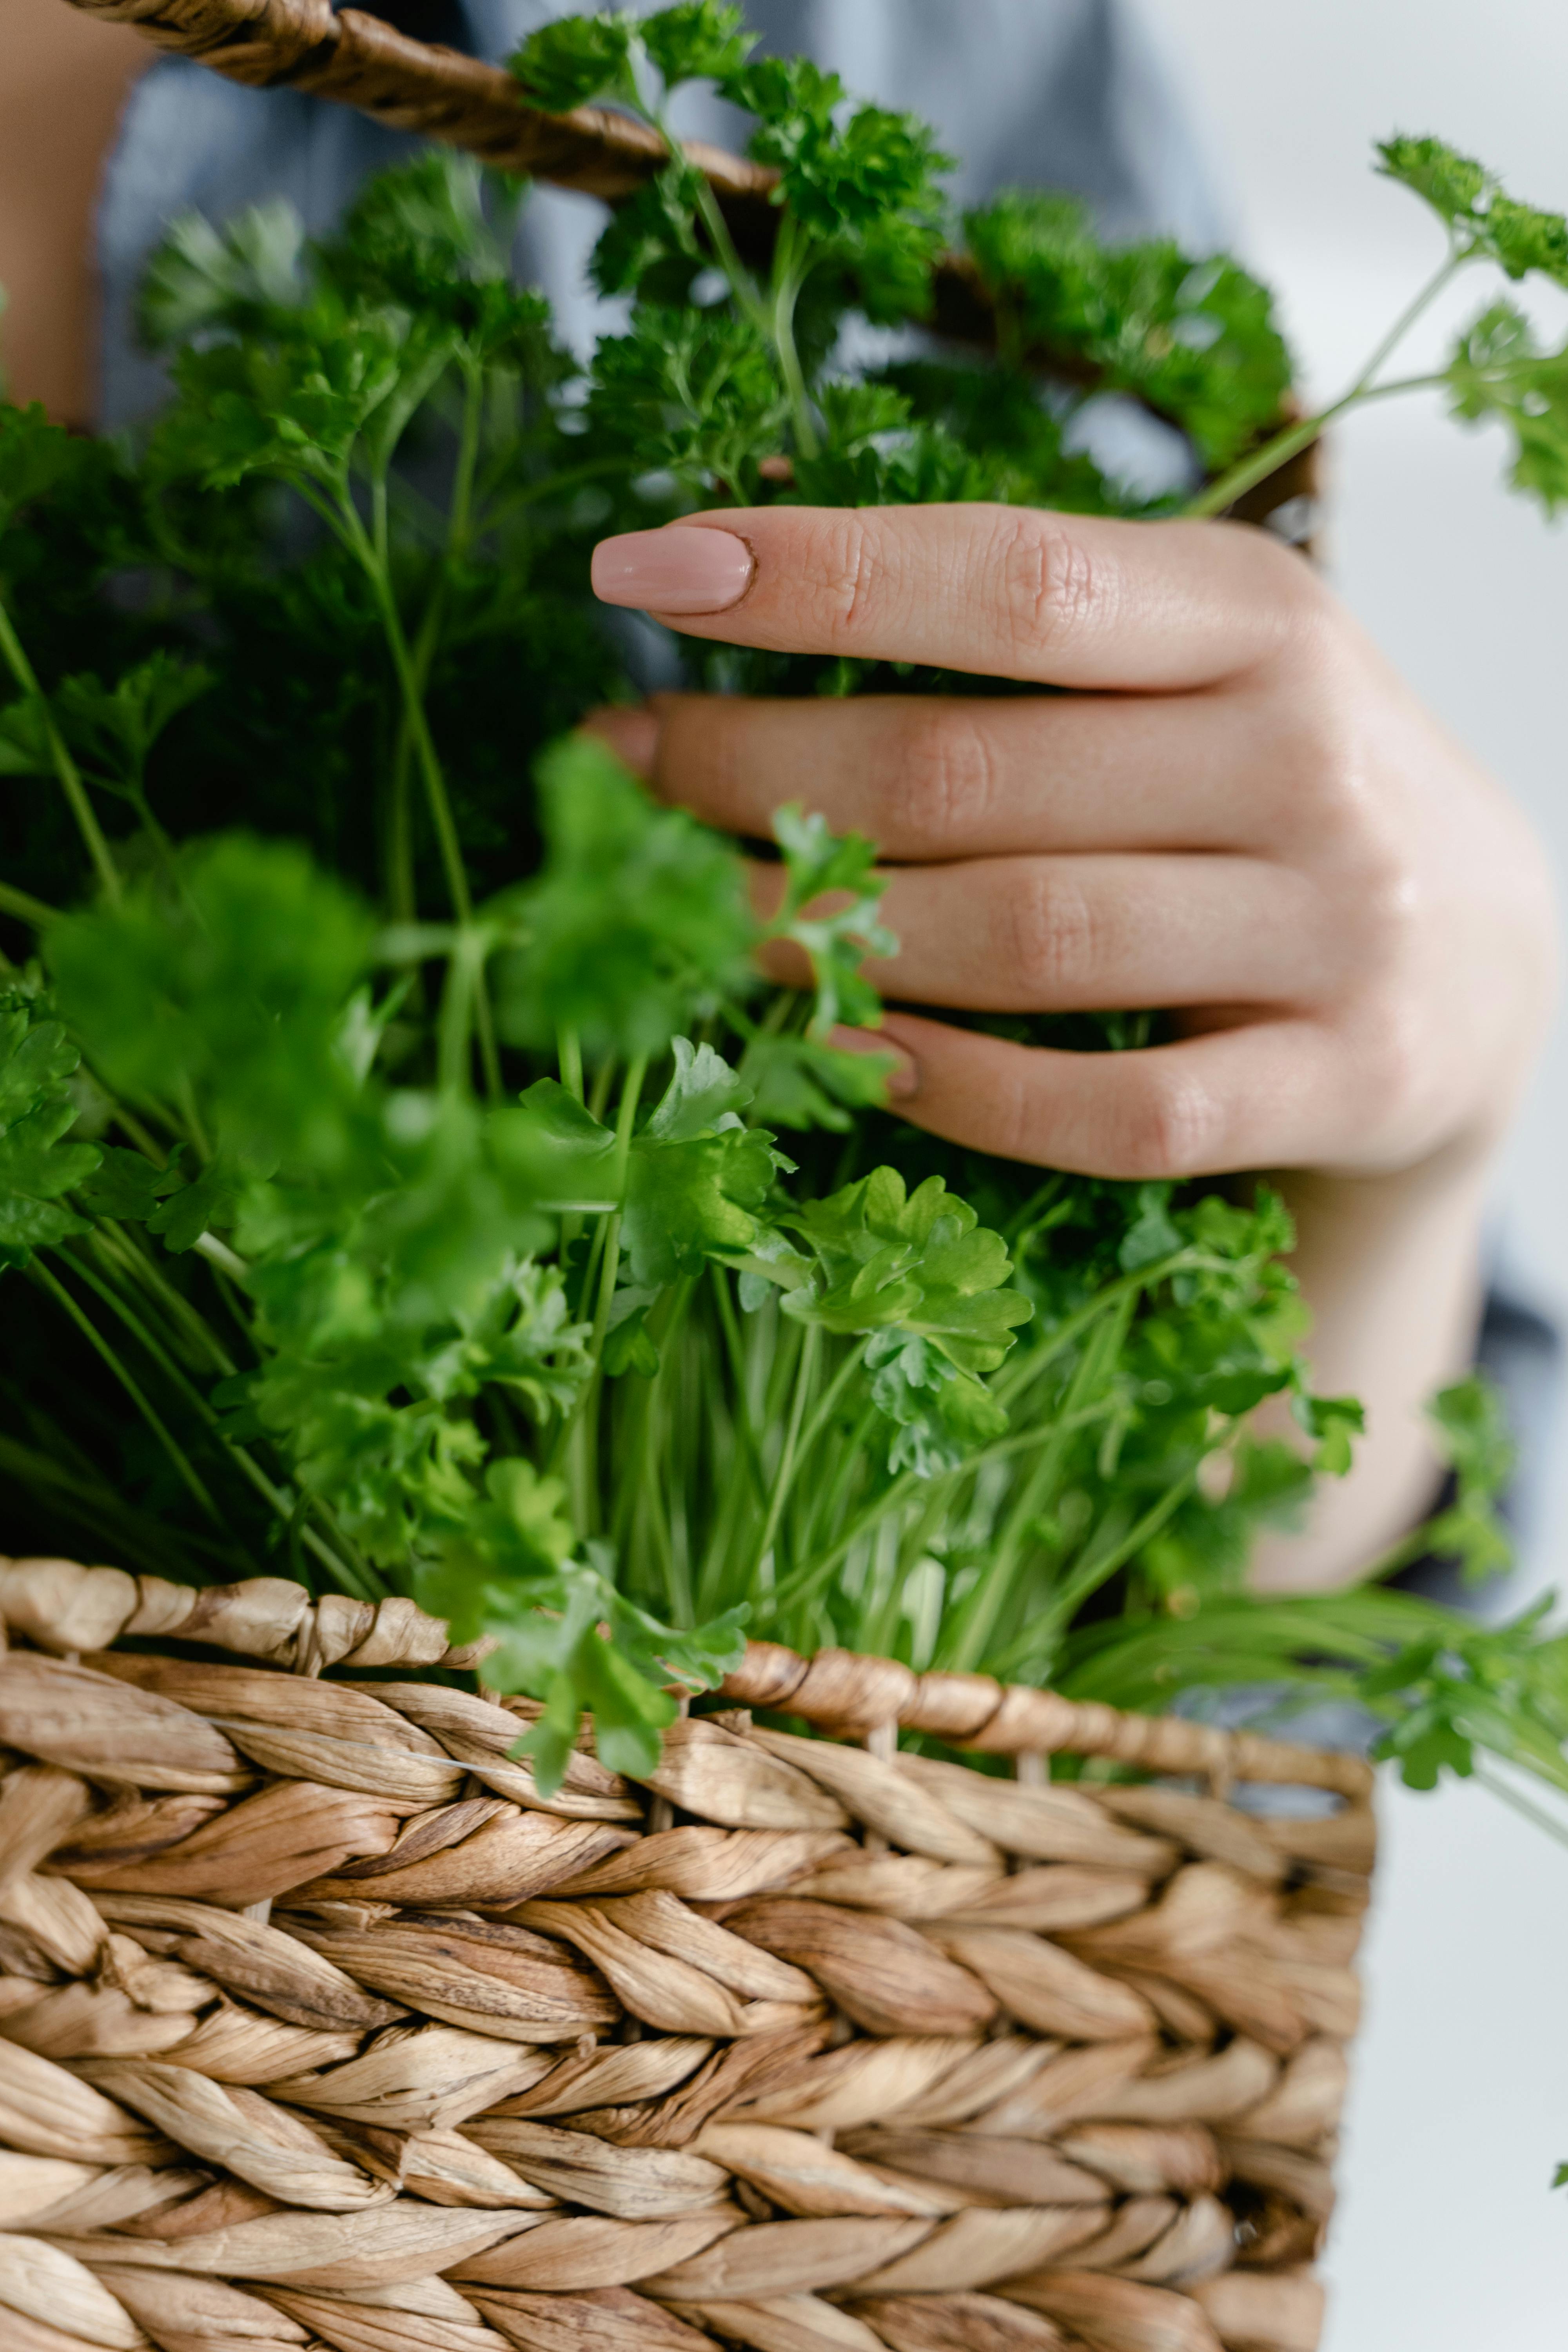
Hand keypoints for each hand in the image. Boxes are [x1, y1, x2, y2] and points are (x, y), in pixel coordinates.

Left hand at [590, 503, 1554, 1183]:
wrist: (1485, 970)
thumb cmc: (1273, 803)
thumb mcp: (1198, 675)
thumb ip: (1032, 646)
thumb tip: (747, 601)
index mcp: (1257, 616)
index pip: (1010, 579)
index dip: (813, 576)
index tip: (640, 575)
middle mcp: (1307, 756)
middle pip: (975, 773)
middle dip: (758, 777)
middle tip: (616, 781)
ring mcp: (1338, 928)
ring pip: (1030, 940)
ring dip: (828, 940)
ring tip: (694, 923)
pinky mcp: (1342, 1080)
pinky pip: (1116, 1109)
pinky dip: (963, 1089)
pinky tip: (851, 1057)